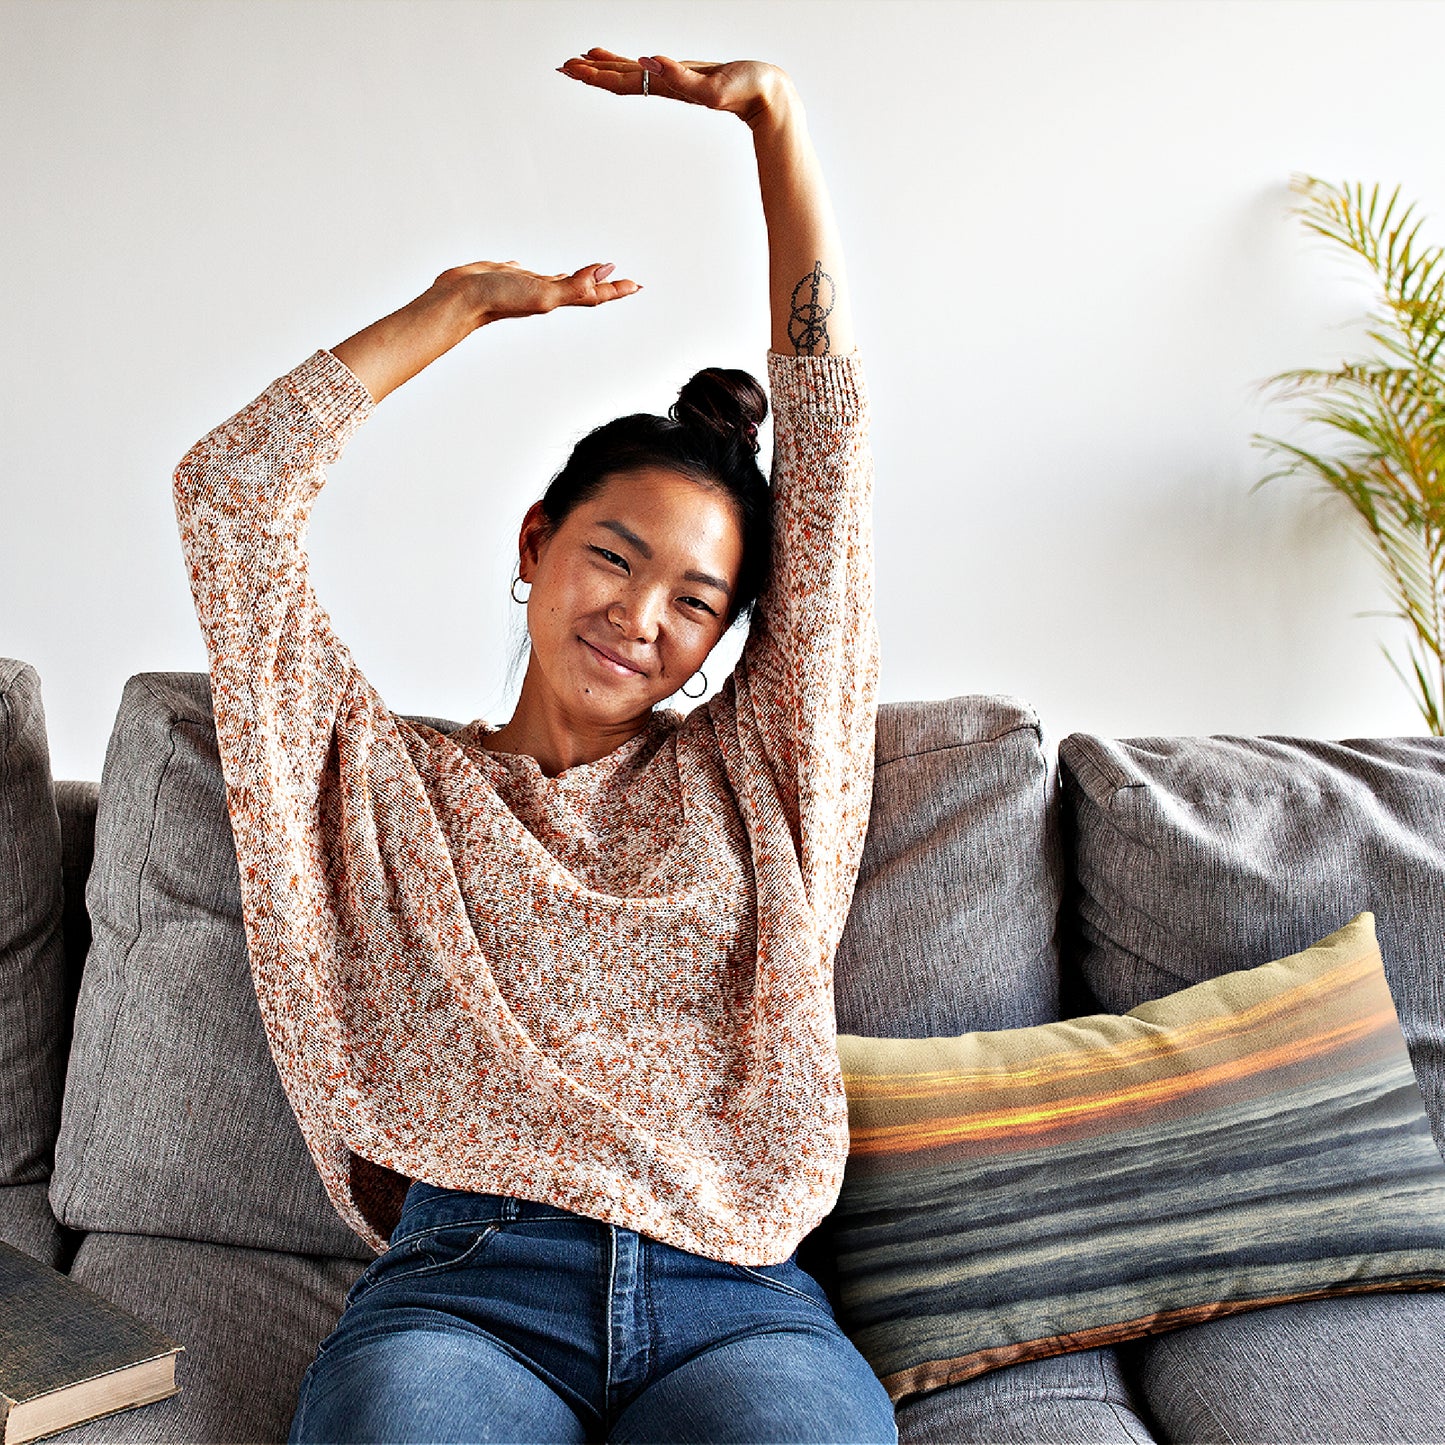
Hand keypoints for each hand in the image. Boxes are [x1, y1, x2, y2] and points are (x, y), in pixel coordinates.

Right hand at [434, 259, 640, 324]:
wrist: (462, 299)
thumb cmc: (501, 299)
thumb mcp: (545, 292)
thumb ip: (576, 284)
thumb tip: (606, 271)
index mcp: (557, 297)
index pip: (595, 293)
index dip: (616, 289)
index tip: (637, 285)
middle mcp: (545, 292)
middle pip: (583, 288)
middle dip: (603, 284)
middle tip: (622, 281)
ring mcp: (526, 284)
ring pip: (558, 280)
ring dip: (575, 277)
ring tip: (588, 274)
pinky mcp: (506, 275)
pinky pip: (529, 272)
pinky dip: (539, 271)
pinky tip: (538, 269)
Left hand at [558, 49, 794, 127]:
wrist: (767, 96)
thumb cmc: (745, 91)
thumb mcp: (712, 87)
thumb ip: (680, 77)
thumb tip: (648, 61)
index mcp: (667, 86)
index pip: (623, 81)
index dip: (596, 75)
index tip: (571, 69)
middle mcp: (666, 83)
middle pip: (620, 78)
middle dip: (591, 72)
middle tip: (563, 66)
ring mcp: (674, 79)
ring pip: (632, 73)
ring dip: (605, 67)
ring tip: (580, 61)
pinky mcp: (685, 73)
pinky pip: (649, 67)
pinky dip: (630, 61)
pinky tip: (621, 57)